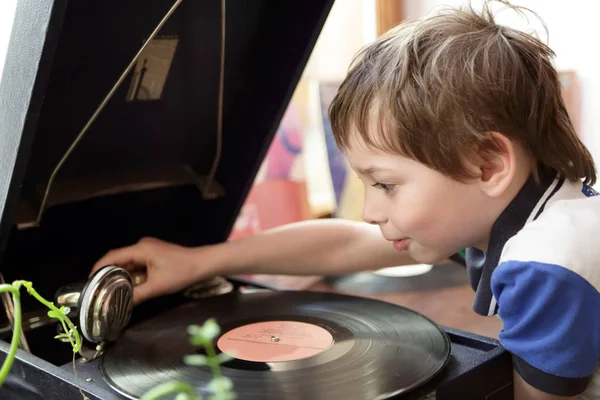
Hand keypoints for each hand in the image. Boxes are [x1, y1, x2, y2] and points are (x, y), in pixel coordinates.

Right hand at [91, 237, 217, 304]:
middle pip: (118, 259)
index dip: (98, 269)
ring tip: (110, 290)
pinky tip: (128, 286)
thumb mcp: (158, 287)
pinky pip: (137, 263)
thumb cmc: (182, 272)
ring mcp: (148, 249)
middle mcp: (142, 245)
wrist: (203, 264)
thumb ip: (137, 295)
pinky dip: (131, 274)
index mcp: (141, 249)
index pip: (112, 257)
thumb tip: (119, 305)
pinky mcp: (154, 254)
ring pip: (128, 262)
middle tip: (99, 290)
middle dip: (108, 274)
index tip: (90, 282)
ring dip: (121, 275)